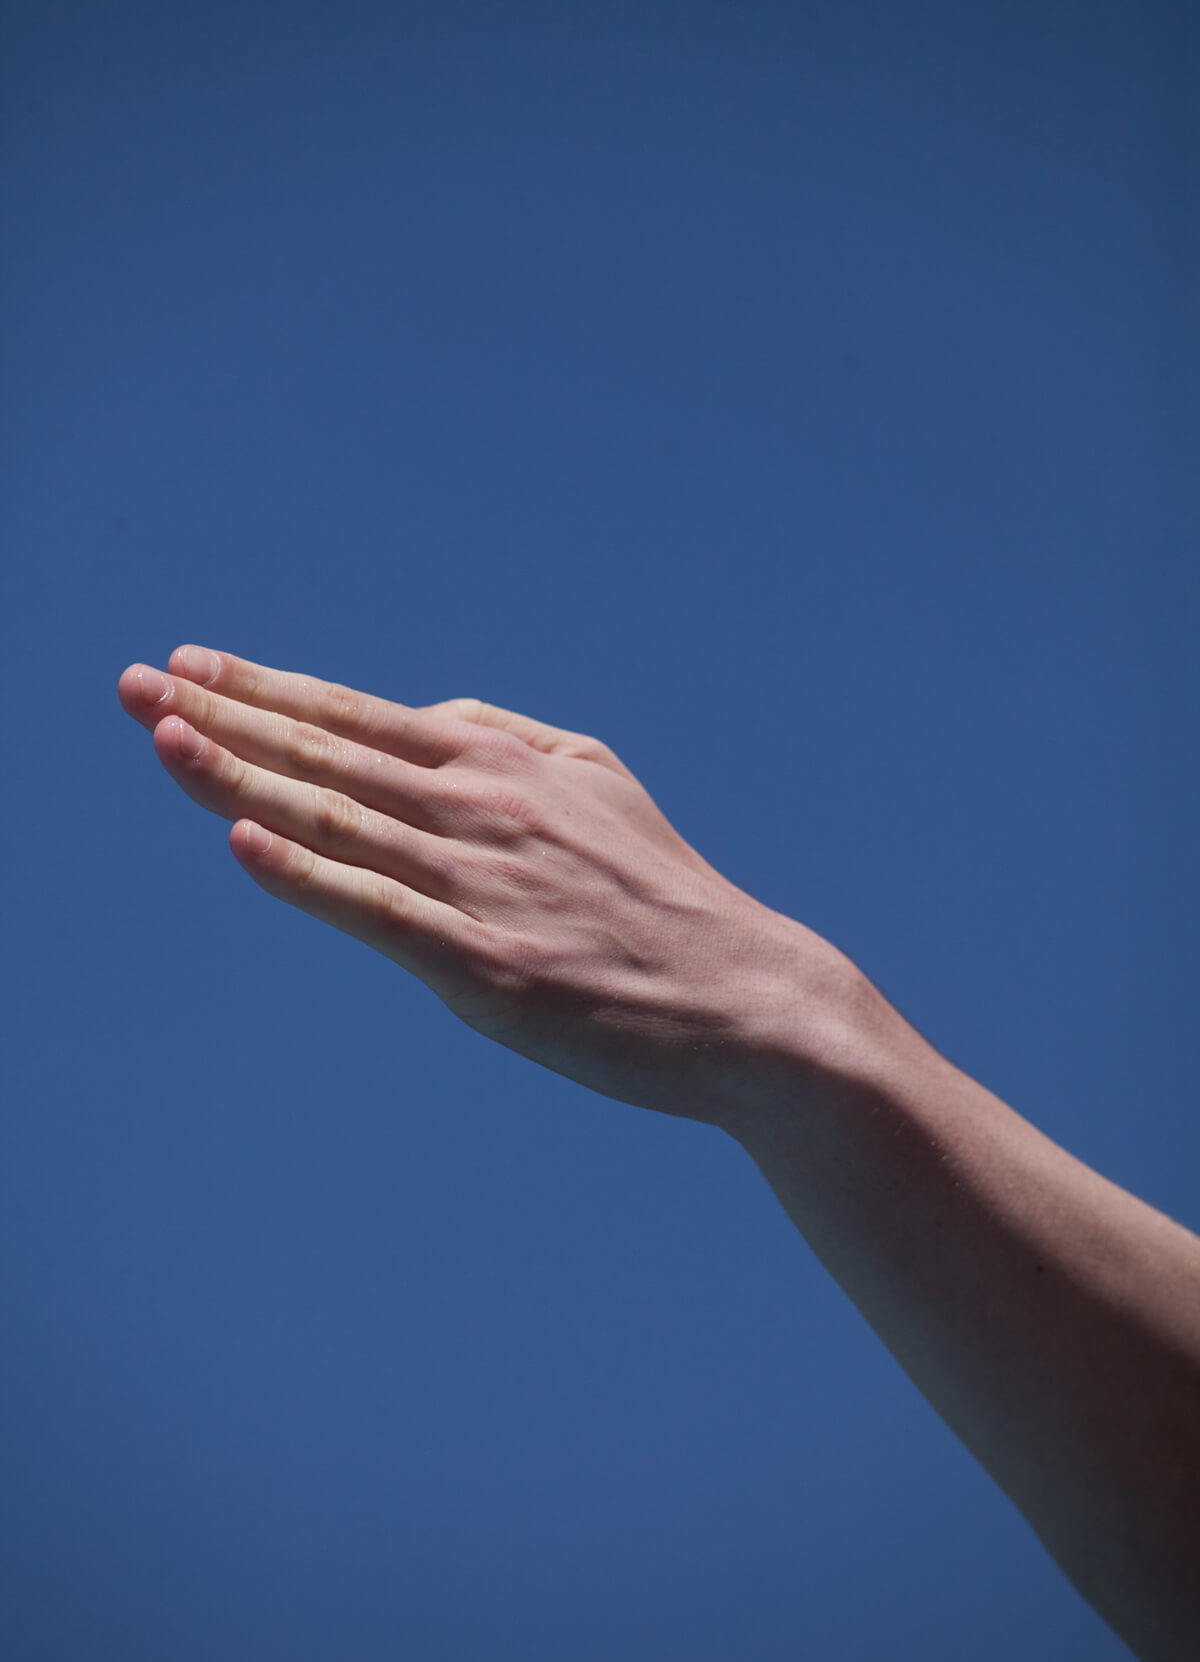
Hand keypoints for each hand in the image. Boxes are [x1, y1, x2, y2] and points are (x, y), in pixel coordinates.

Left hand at [118, 646, 850, 1124]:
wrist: (742, 996)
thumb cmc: (659, 891)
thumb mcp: (598, 778)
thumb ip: (509, 737)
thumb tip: (427, 715)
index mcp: (500, 764)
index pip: (354, 718)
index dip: (263, 690)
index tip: (187, 665)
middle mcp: (480, 810)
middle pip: (326, 756)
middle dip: (221, 719)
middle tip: (134, 687)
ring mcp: (480, 888)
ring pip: (336, 822)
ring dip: (238, 779)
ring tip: (162, 741)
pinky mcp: (486, 968)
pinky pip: (379, 913)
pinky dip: (306, 876)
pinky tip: (242, 844)